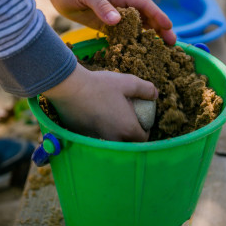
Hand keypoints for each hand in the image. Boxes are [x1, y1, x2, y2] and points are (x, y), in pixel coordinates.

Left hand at [21, 0, 175, 44]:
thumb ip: (101, 6)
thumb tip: (117, 21)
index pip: (145, 6)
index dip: (158, 16)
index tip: (169, 27)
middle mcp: (122, 7)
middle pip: (147, 18)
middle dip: (160, 30)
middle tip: (172, 44)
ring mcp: (116, 17)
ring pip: (138, 28)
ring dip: (150, 37)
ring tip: (161, 50)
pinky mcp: (108, 26)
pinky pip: (125, 35)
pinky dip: (134, 42)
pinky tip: (139, 51)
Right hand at [43, 64, 157, 141]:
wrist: (70, 88)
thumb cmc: (101, 85)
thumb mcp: (128, 82)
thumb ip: (146, 89)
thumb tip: (156, 94)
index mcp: (127, 129)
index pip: (143, 139)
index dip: (145, 131)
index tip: (142, 122)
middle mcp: (113, 139)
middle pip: (128, 143)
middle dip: (131, 135)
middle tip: (129, 121)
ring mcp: (97, 140)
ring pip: (112, 141)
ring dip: (116, 133)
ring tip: (113, 118)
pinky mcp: (84, 136)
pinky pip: (97, 137)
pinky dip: (101, 130)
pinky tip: (97, 116)